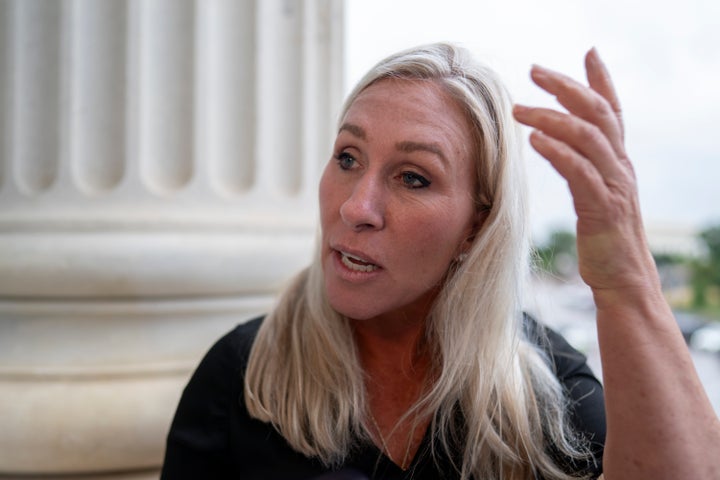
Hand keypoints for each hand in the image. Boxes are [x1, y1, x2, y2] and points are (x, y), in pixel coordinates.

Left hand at [513, 49, 658, 303]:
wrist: (623, 281)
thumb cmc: (603, 240)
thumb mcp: (597, 195)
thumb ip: (584, 167)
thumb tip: (561, 145)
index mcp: (618, 162)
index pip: (612, 111)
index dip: (602, 79)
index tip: (589, 51)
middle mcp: (620, 167)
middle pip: (598, 113)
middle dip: (567, 86)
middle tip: (534, 70)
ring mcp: (614, 186)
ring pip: (587, 137)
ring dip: (551, 118)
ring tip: (519, 108)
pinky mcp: (602, 209)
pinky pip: (580, 172)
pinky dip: (558, 152)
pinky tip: (535, 140)